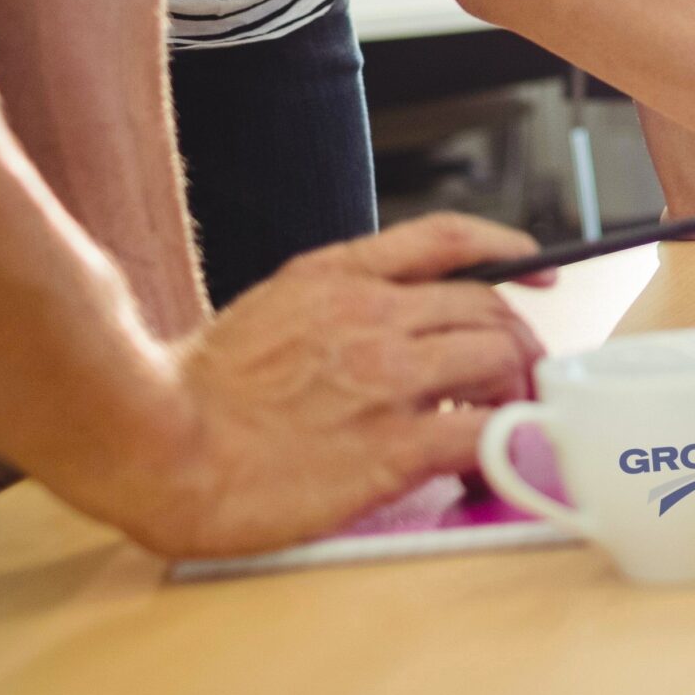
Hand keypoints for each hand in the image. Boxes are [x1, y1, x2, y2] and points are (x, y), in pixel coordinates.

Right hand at [107, 215, 548, 559]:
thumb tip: (400, 318)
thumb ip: (340, 300)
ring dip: (513, 386)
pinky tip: (495, 456)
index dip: (505, 246)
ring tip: (503, 413)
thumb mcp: (272, 307)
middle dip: (513, 338)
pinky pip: (482, 431)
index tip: (537, 264)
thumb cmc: (199, 393)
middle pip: (486, 308)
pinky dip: (504, 439)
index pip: (447, 239)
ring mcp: (388, 380)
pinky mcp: (392, 447)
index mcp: (340, 278)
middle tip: (515, 372)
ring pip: (495, 359)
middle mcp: (374, 317)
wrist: (156, 447)